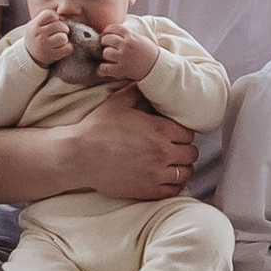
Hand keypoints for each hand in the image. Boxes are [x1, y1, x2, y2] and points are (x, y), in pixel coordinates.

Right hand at [25, 5, 74, 66]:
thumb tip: (65, 10)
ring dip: (64, 39)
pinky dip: (68, 48)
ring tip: (59, 41)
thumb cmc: (37, 36)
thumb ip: (47, 18)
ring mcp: (44, 45)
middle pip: (60, 25)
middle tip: (59, 33)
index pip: (51, 14)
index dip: (56, 18)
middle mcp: (38, 34)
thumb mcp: (36, 25)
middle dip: (63, 28)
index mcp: (34, 25)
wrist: (29, 56)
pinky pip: (68, 49)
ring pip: (64, 37)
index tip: (54, 23)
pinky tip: (62, 48)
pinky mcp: (51, 55)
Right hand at [63, 88, 196, 202]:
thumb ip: (137, 91)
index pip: (188, 133)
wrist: (79, 156)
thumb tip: (147, 80)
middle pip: (191, 153)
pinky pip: (174, 190)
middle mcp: (162, 152)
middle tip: (173, 148)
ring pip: (186, 172)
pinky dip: (174, 184)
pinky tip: (166, 178)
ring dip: (181, 167)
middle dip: (184, 149)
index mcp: (159, 129)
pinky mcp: (148, 190)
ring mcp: (156, 173)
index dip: (182, 133)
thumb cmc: (97, 128)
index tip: (173, 134)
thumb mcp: (118, 103)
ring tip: (171, 164)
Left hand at [93, 23, 158, 86]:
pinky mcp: (122, 69)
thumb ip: (128, 34)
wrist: (157, 67)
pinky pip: (105, 68)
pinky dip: (103, 68)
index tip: (105, 33)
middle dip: (105, 42)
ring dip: (106, 55)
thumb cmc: (148, 52)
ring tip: (109, 57)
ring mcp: (124, 57)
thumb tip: (113, 32)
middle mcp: (127, 45)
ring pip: (105, 53)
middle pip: (107, 39)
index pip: (114, 28)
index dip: (107, 30)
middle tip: (106, 46)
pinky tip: (105, 68)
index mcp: (131, 36)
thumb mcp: (140, 38)